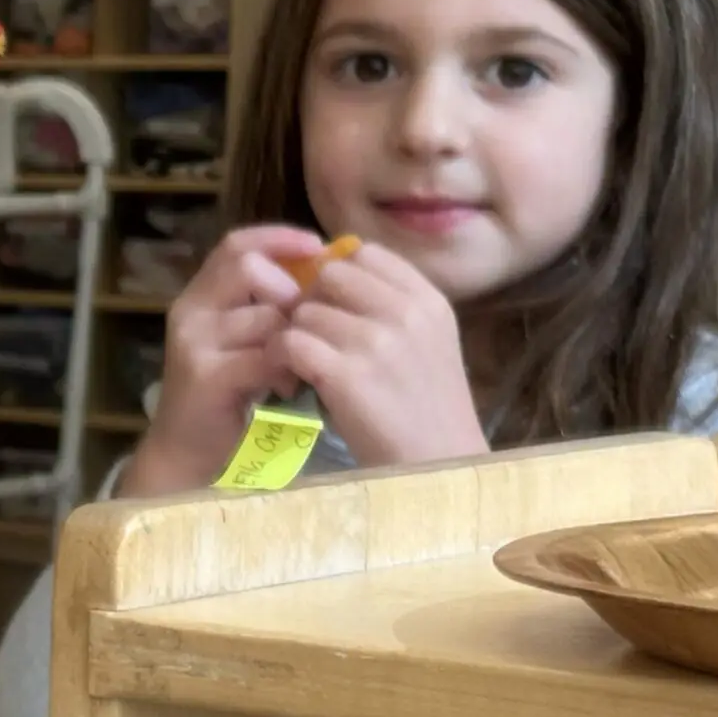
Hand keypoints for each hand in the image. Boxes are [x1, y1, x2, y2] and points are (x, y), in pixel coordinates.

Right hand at [124, 225, 331, 497]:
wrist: (186, 450)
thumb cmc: (225, 394)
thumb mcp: (243, 341)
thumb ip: (267, 308)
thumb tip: (323, 276)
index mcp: (199, 296)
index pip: (236, 244)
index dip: (277, 237)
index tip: (316, 245)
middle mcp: (190, 311)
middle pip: (248, 266)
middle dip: (290, 289)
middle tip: (307, 321)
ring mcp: (193, 342)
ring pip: (264, 315)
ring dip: (294, 338)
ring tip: (300, 365)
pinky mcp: (206, 375)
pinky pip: (264, 356)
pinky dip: (285, 369)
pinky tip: (288, 388)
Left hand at [277, 242, 487, 466]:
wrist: (437, 463)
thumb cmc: (425, 407)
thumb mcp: (427, 343)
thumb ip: (389, 306)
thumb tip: (329, 271)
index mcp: (429, 301)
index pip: (365, 253)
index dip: (338, 274)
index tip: (332, 304)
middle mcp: (407, 313)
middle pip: (330, 275)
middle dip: (312, 301)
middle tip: (312, 334)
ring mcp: (377, 342)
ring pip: (305, 310)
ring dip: (294, 334)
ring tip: (303, 364)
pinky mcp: (347, 374)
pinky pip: (290, 341)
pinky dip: (280, 358)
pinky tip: (292, 378)